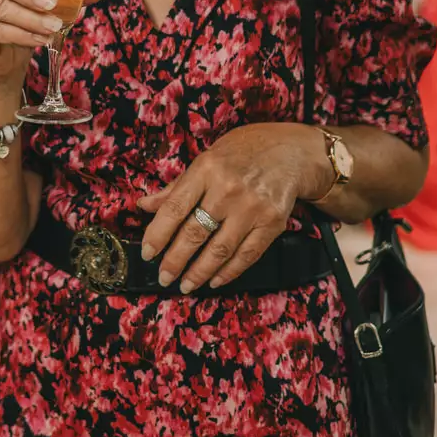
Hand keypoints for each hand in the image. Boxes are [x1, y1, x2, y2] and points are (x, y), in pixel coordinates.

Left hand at [138, 124, 331, 291]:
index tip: (147, 253)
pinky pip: (247, 255)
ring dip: (199, 272)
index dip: (158, 234)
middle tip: (164, 276)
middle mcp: (229, 188)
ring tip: (185, 285)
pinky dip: (229, 272)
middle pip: (196, 232)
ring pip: (220, 249)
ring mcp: (253, 207)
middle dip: (175, 260)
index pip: (175, 207)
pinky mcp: (273, 222)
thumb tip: (145, 205)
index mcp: (207, 168)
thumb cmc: (243, 152)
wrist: (291, 151)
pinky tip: (215, 280)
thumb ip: (177, 186)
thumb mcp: (207, 158)